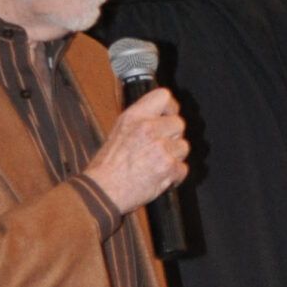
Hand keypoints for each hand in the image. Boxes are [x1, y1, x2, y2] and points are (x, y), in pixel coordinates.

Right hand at [85, 87, 189, 216]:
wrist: (103, 190)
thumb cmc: (107, 166)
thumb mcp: (119, 131)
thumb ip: (140, 121)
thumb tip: (160, 118)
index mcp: (135, 116)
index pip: (163, 96)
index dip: (170, 107)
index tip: (168, 116)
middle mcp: (149, 128)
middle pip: (179, 123)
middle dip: (173, 136)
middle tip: (160, 147)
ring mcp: (161, 148)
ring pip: (183, 147)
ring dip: (174, 157)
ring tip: (157, 164)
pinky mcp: (168, 167)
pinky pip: (183, 168)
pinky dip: (174, 176)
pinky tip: (160, 177)